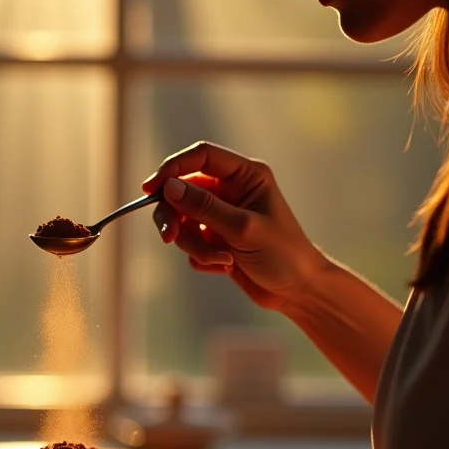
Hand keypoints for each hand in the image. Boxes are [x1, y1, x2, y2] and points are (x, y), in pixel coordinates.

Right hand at [143, 141, 327, 310]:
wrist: (298, 291)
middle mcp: (230, 191)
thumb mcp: (243, 228)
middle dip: (175, 217)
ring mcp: (220, 215)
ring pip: (183, 221)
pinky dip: (202, 257)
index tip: (150, 189)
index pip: (200, 157)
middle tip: (169, 237)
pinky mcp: (214, 239)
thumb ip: (204, 206)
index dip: (172, 168)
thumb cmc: (283, 254)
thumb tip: (168, 187)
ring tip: (221, 261)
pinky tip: (227, 267)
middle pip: (182, 191)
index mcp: (245, 176)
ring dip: (194, 245)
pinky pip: (189, 243)